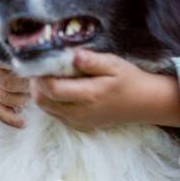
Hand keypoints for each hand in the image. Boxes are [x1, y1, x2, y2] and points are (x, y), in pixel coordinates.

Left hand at [31, 48, 179, 131]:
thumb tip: (74, 55)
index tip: (39, 61)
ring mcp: (78, 121)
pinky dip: (50, 102)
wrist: (144, 103)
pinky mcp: (79, 125)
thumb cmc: (129, 80)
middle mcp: (79, 112)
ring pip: (46, 109)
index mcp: (88, 95)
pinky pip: (55, 115)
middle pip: (43, 101)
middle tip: (40, 68)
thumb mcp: (115, 65)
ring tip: (48, 76)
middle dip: (36, 84)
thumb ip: (93, 61)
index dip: (40, 76)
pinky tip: (59, 89)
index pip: (52, 89)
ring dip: (41, 93)